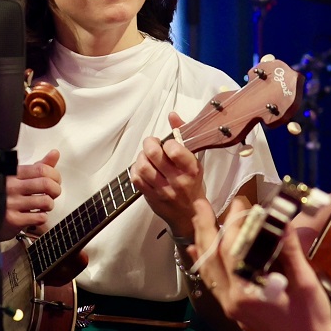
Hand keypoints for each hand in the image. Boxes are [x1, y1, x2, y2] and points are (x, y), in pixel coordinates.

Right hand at [5, 149, 61, 233]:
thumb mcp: (20, 177)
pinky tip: (36, 214)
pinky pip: (40, 217)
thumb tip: (54, 153)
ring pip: (45, 201)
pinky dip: (43, 217)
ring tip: (43, 205)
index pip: (41, 169)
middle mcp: (11, 187)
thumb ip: (39, 166)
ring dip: (49, 205)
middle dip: (56, 190)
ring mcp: (11, 203)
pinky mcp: (13, 220)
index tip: (55, 180)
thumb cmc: (6, 195)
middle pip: (46, 184)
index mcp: (13, 173)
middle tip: (53, 193)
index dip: (55, 175)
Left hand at [132, 111, 205, 232]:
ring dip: (141, 157)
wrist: (190, 215)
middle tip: (152, 144)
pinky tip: (142, 168)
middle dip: (149, 143)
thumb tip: (172, 116)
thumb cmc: (193, 185)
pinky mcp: (151, 197)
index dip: (168, 142)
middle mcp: (177, 181)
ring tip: (146, 156)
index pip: (175, 150)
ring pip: (142, 166)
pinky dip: (135, 169)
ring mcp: (163, 191)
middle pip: (154, 154)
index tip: (169, 143)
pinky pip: (136, 179)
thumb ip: (183, 136)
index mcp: (191, 170)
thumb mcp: (194, 160)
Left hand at [188, 197, 330, 330]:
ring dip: (203, 244)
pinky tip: (198, 251)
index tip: (239, 203)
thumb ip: (288, 251)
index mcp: (247, 294)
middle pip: (211, 259)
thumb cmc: (312, 315)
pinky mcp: (235, 309)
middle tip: (200, 203)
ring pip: (208, 271)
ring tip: (198, 220)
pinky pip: (213, 283)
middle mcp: (232, 301)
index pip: (231, 252)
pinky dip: (205, 264)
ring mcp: (231, 307)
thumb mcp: (304, 280)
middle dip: (205, 229)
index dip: (233, 224)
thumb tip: (280, 221)